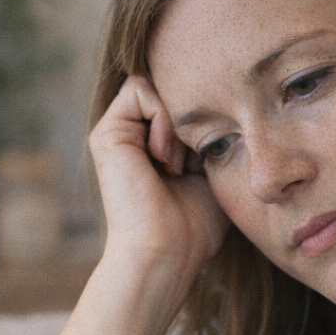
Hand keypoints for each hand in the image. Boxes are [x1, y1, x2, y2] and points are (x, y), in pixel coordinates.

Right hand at [89, 74, 229, 284]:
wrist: (166, 252)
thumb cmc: (195, 225)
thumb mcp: (212, 170)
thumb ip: (213, 136)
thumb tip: (229, 101)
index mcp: (154, 145)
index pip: (184, 100)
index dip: (204, 116)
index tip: (207, 158)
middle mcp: (134, 136)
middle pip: (171, 88)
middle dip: (192, 116)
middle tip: (194, 160)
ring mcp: (118, 133)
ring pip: (156, 83)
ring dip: (177, 119)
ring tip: (178, 163)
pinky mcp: (106, 133)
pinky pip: (140, 89)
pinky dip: (162, 116)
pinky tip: (165, 157)